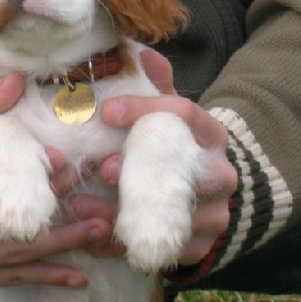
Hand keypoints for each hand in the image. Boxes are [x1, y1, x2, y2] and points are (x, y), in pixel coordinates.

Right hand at [0, 74, 111, 293]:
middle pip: (2, 223)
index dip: (23, 172)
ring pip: (12, 255)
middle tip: (94, 202)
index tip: (61, 161)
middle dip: (51, 210)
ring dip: (59, 245)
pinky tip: (77, 275)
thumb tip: (15, 81)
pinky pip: (7, 279)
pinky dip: (44, 276)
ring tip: (98, 232)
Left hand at [68, 49, 237, 265]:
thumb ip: (158, 85)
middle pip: (182, 171)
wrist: (213, 193)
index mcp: (212, 133)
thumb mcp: (172, 114)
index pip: (184, 114)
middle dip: (137, 171)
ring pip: (169, 217)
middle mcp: (221, 173)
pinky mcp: (201, 246)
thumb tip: (141, 52)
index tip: (108, 111)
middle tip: (99, 167)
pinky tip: (92, 237)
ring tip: (78, 207)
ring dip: (119, 214)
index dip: (145, 110)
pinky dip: (123, 245)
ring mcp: (216, 213)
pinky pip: (160, 249)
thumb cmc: (180, 146)